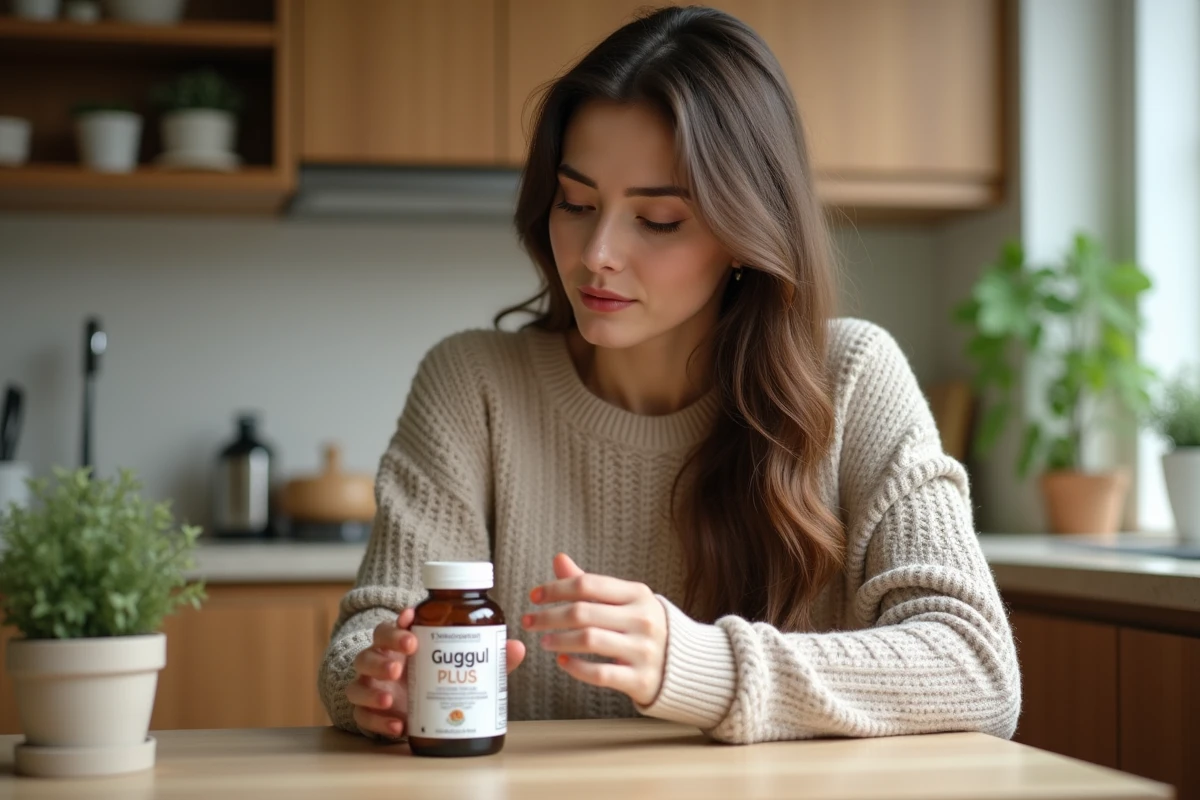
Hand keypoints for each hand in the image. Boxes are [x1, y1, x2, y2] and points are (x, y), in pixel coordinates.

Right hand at [347, 608, 526, 737]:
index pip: (393, 625)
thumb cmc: (434, 679)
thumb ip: (487, 660)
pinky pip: (362, 716)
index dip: (399, 620)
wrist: (408, 709)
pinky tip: (399, 725)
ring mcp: (372, 687)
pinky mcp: (369, 713)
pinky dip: (378, 721)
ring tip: (393, 695)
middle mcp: (382, 662)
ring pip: (358, 680)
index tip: (410, 616)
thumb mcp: (459, 669)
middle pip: (372, 646)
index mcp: (402, 645)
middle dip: (387, 648)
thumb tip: (517, 647)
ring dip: (373, 686)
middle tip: (407, 655)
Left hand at [522, 553, 667, 706]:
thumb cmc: (644, 627)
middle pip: (583, 612)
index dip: (556, 588)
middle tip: (529, 621)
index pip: (587, 584)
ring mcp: (643, 650)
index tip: (534, 596)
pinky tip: (563, 661)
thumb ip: (590, 583)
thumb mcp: (624, 600)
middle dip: (549, 616)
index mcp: (638, 594)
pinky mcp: (640, 679)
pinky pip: (600, 673)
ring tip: (544, 641)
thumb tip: (559, 559)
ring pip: (589, 641)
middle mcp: (642, 619)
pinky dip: (576, 667)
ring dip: (559, 640)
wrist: (684, 664)